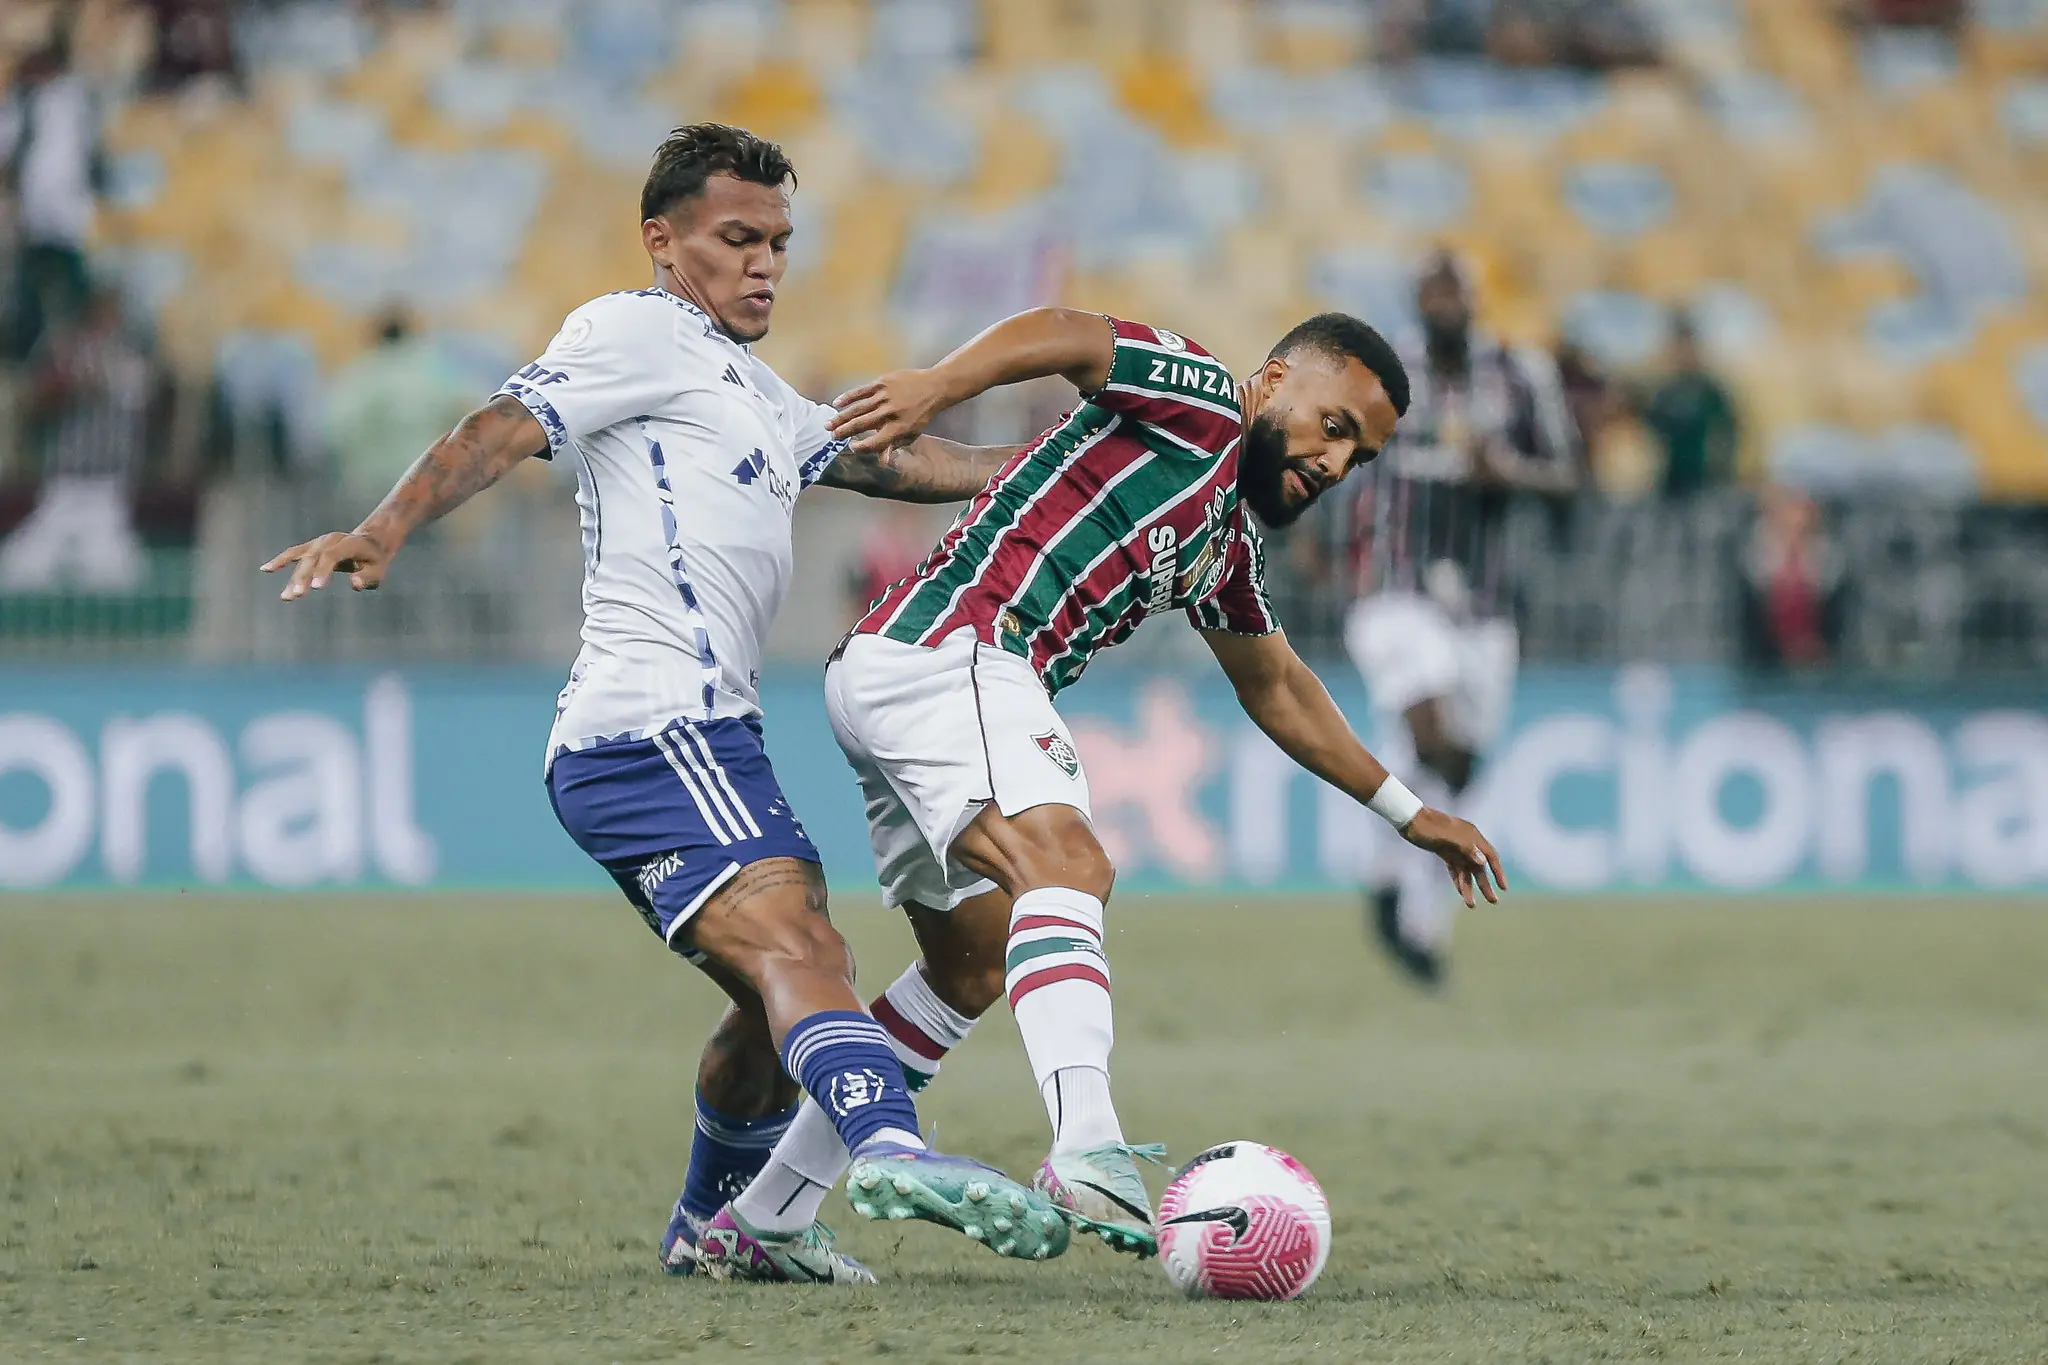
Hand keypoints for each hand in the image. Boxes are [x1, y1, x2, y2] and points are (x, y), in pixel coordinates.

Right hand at [261, 531, 395, 599]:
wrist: (370, 541)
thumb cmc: (374, 560)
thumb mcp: (378, 570)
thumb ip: (367, 578)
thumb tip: (354, 584)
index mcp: (348, 544)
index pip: (332, 556)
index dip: (323, 570)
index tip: (316, 588)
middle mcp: (330, 540)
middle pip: (314, 558)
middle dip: (304, 576)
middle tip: (297, 595)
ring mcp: (319, 542)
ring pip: (302, 558)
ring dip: (293, 576)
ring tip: (286, 597)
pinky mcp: (311, 547)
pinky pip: (293, 553)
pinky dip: (280, 560)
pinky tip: (266, 569)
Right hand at [830, 369, 951, 453]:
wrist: (933, 387)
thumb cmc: (920, 414)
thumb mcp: (911, 433)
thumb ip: (893, 446)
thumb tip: (882, 463)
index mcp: (898, 429)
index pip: (875, 443)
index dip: (861, 448)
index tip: (851, 447)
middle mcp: (890, 414)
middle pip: (862, 425)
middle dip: (844, 432)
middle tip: (832, 437)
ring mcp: (885, 397)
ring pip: (858, 409)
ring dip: (841, 417)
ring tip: (829, 425)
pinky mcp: (882, 383)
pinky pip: (860, 391)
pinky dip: (847, 398)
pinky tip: (836, 404)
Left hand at [1401, 807, 1507, 906]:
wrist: (1409, 819)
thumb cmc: (1428, 826)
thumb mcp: (1447, 837)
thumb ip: (1466, 848)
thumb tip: (1482, 861)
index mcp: (1472, 836)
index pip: (1490, 856)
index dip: (1498, 872)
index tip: (1503, 888)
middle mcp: (1467, 842)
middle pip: (1479, 867)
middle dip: (1485, 884)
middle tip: (1493, 901)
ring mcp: (1455, 847)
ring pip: (1466, 870)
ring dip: (1469, 886)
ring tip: (1471, 905)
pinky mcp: (1444, 851)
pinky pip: (1455, 868)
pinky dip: (1458, 880)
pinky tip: (1461, 892)